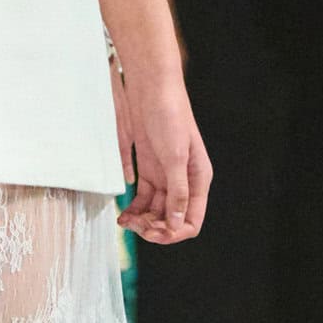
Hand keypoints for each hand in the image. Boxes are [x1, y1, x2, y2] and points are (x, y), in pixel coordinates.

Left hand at [110, 56, 210, 242]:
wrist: (151, 89)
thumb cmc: (169, 115)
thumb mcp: (175, 156)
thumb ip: (177, 190)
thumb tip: (177, 223)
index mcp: (198, 179)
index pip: (192, 220)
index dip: (174, 233)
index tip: (153, 234)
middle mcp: (183, 181)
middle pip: (172, 218)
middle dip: (154, 227)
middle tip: (134, 226)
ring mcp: (165, 176)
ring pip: (156, 210)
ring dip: (142, 220)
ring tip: (125, 221)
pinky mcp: (149, 169)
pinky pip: (143, 198)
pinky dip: (134, 208)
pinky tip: (123, 213)